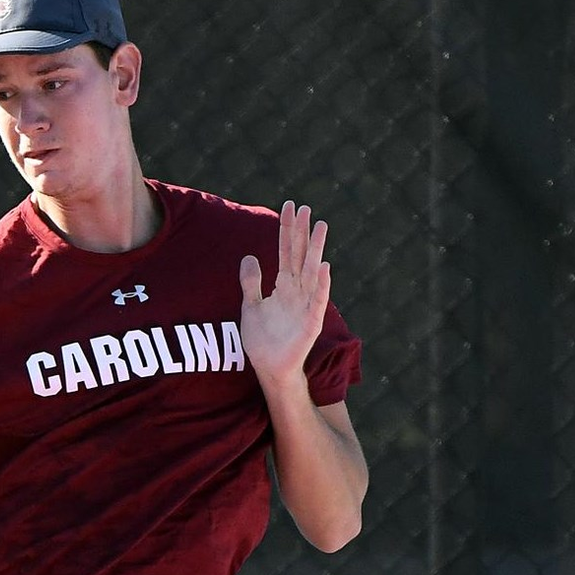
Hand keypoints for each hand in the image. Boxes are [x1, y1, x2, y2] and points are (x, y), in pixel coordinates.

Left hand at [239, 200, 330, 380]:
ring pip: (312, 271)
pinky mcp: (311, 322)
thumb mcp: (250, 306)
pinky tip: (324, 267)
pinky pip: (317, 300)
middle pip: (300, 255)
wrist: (269, 368)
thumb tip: (249, 256)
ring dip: (316, 249)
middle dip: (301, 232)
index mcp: (283, 285)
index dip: (287, 230)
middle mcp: (297, 291)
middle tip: (305, 207)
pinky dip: (322, 284)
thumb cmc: (262, 339)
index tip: (289, 206)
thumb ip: (250, 283)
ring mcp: (306, 305)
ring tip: (320, 226)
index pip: (286, 251)